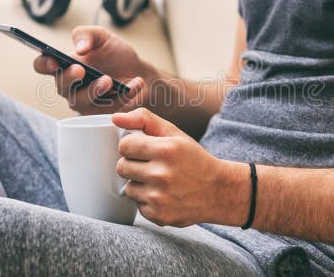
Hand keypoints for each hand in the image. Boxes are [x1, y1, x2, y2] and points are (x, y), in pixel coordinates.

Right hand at [33, 26, 157, 114]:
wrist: (140, 72)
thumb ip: (87, 35)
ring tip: (108, 80)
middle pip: (61, 86)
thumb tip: (80, 49)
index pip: (43, 66)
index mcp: (65, 65)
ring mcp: (84, 102)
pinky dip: (122, 95)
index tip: (53, 60)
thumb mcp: (102, 37)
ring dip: (94, 90)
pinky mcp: (101, 114)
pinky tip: (134, 83)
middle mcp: (70, 86)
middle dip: (69, 78)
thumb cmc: (115, 55)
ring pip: (80, 101)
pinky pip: (107, 108)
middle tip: (81, 70)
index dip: (44, 64)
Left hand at [112, 108, 249, 226]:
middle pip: (122, 167)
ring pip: (128, 187)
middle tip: (152, 166)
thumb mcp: (175, 134)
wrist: (218, 192)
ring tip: (159, 182)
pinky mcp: (158, 215)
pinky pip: (137, 205)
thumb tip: (116, 118)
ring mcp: (159, 198)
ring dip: (140, 184)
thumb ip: (145, 120)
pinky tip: (164, 196)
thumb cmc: (194, 160)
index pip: (125, 145)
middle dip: (134, 164)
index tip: (143, 149)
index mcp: (166, 150)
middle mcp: (162, 175)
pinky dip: (147, 201)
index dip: (132, 146)